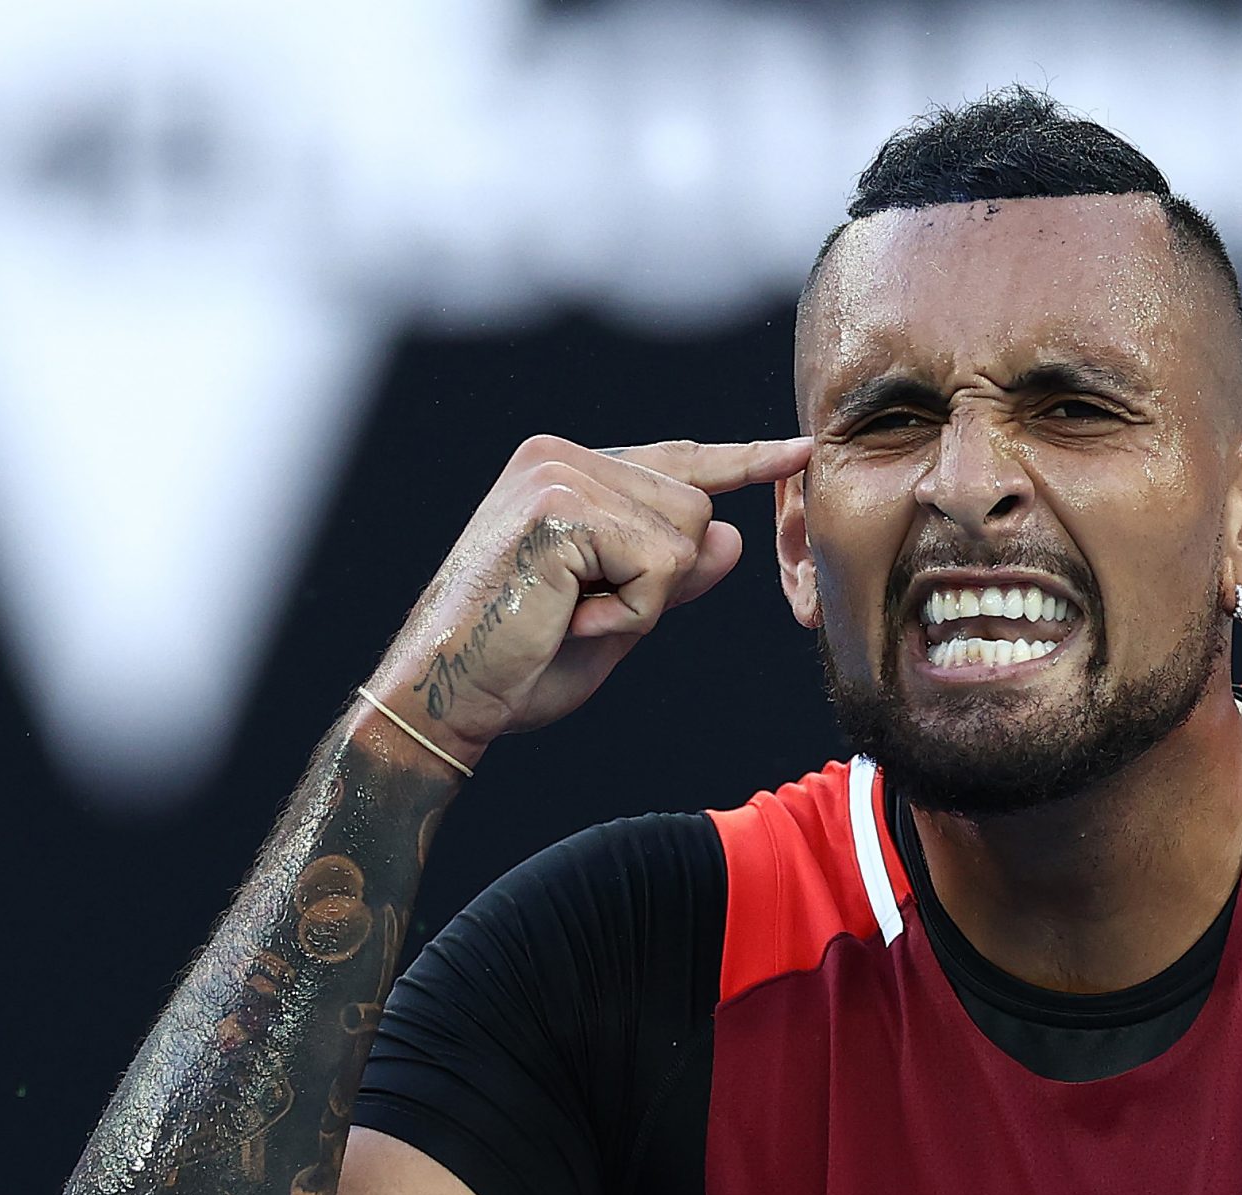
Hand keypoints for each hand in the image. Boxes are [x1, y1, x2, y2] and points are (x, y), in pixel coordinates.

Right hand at [363, 432, 812, 767]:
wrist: (443, 697)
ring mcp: (557, 474)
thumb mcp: (620, 616)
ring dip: (645, 601)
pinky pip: (659, 565)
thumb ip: (673, 575)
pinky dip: (629, 612)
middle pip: (697, 508)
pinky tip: (567, 620)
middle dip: (662, 581)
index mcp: (566, 471)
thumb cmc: (518, 665)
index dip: (742, 462)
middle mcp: (560, 456)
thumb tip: (736, 539)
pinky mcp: (561, 507)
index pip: (675, 462)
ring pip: (686, 535)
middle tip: (579, 614)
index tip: (798, 452)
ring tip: (568, 616)